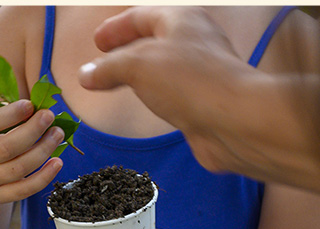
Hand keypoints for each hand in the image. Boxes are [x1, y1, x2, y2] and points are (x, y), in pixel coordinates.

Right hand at [0, 99, 64, 203]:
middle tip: (49, 116)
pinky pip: (23, 191)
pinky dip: (44, 177)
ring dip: (43, 150)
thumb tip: (38, 105)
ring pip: (18, 169)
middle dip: (32, 131)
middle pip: (5, 148)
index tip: (30, 105)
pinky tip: (57, 162)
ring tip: (57, 134)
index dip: (10, 114)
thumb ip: (6, 108)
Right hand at [78, 6, 264, 174]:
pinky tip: (146, 105)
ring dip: (141, 74)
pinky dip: (155, 95)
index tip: (97, 42)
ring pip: (164, 68)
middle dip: (127, 50)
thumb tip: (85, 75)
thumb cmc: (191, 81)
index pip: (141, 16)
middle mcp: (195, 42)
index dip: (116, 28)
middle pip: (155, 40)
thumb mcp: (138, 66)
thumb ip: (108, 68)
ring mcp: (202, 73)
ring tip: (120, 84)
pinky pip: (174, 92)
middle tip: (105, 61)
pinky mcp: (204, 101)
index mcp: (181, 19)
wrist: (233, 121)